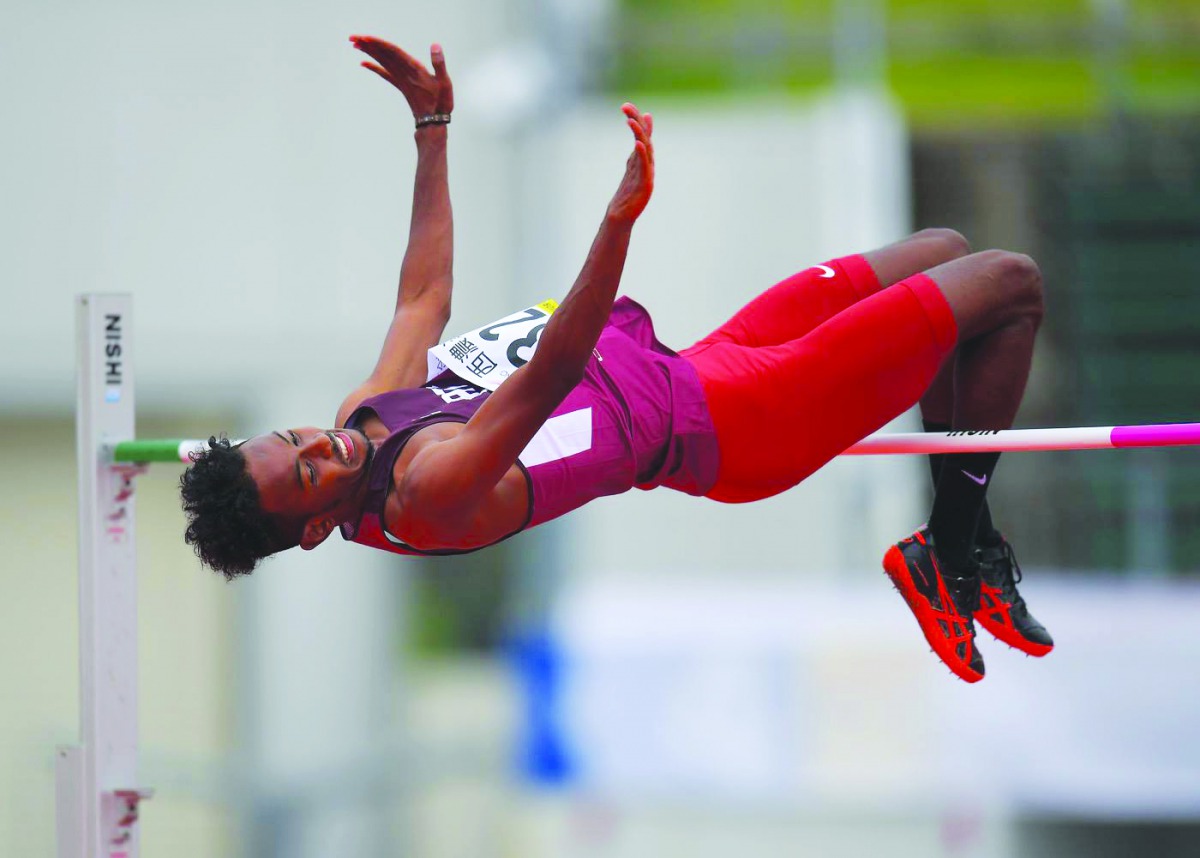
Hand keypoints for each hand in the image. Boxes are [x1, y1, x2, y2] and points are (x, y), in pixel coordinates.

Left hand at [350, 35, 453, 119]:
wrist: (433, 123)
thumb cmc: (441, 103)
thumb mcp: (445, 82)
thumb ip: (439, 64)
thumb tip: (435, 45)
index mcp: (414, 69)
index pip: (393, 52)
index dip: (379, 43)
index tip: (364, 38)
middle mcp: (404, 73)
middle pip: (384, 55)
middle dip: (368, 45)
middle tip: (352, 37)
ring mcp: (401, 80)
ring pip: (383, 62)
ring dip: (369, 52)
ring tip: (356, 44)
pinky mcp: (401, 86)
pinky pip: (385, 74)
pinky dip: (374, 67)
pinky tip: (364, 63)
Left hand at [607, 103, 653, 223]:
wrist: (623, 214)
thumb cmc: (629, 192)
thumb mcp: (633, 168)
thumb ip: (638, 151)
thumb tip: (641, 139)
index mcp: (642, 159)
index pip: (640, 135)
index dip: (636, 120)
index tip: (627, 106)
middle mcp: (646, 163)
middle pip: (643, 138)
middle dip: (636, 121)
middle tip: (625, 107)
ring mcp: (646, 173)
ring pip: (644, 149)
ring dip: (638, 134)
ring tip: (630, 121)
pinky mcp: (645, 184)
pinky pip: (644, 167)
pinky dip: (642, 154)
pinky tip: (638, 144)